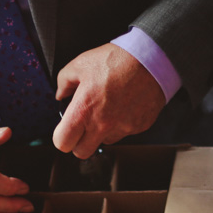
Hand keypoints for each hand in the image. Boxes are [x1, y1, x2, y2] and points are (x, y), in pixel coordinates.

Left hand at [53, 43, 165, 158]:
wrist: (151, 59)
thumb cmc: (117, 59)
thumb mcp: (81, 63)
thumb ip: (64, 82)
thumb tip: (61, 94)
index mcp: (84, 110)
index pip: (63, 143)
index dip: (61, 137)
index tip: (65, 128)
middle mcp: (103, 124)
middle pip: (81, 152)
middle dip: (78, 142)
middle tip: (82, 125)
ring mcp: (122, 128)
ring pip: (104, 141)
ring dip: (101, 131)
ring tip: (108, 107)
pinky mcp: (138, 127)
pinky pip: (124, 132)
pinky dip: (121, 123)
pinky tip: (123, 104)